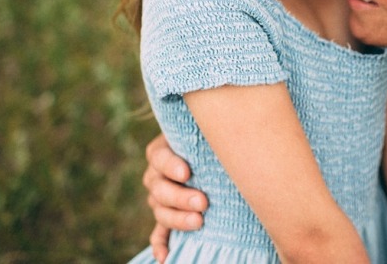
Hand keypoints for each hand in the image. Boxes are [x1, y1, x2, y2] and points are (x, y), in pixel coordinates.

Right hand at [143, 135, 207, 260]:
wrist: (215, 157)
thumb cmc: (213, 141)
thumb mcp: (207, 135)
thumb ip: (210, 136)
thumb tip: (229, 135)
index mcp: (162, 151)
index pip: (158, 157)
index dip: (170, 165)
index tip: (187, 172)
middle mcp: (157, 176)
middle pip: (159, 188)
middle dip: (180, 197)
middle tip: (202, 202)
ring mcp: (160, 199)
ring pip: (160, 211)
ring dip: (177, 218)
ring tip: (199, 222)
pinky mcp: (167, 218)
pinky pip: (158, 234)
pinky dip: (160, 245)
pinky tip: (166, 257)